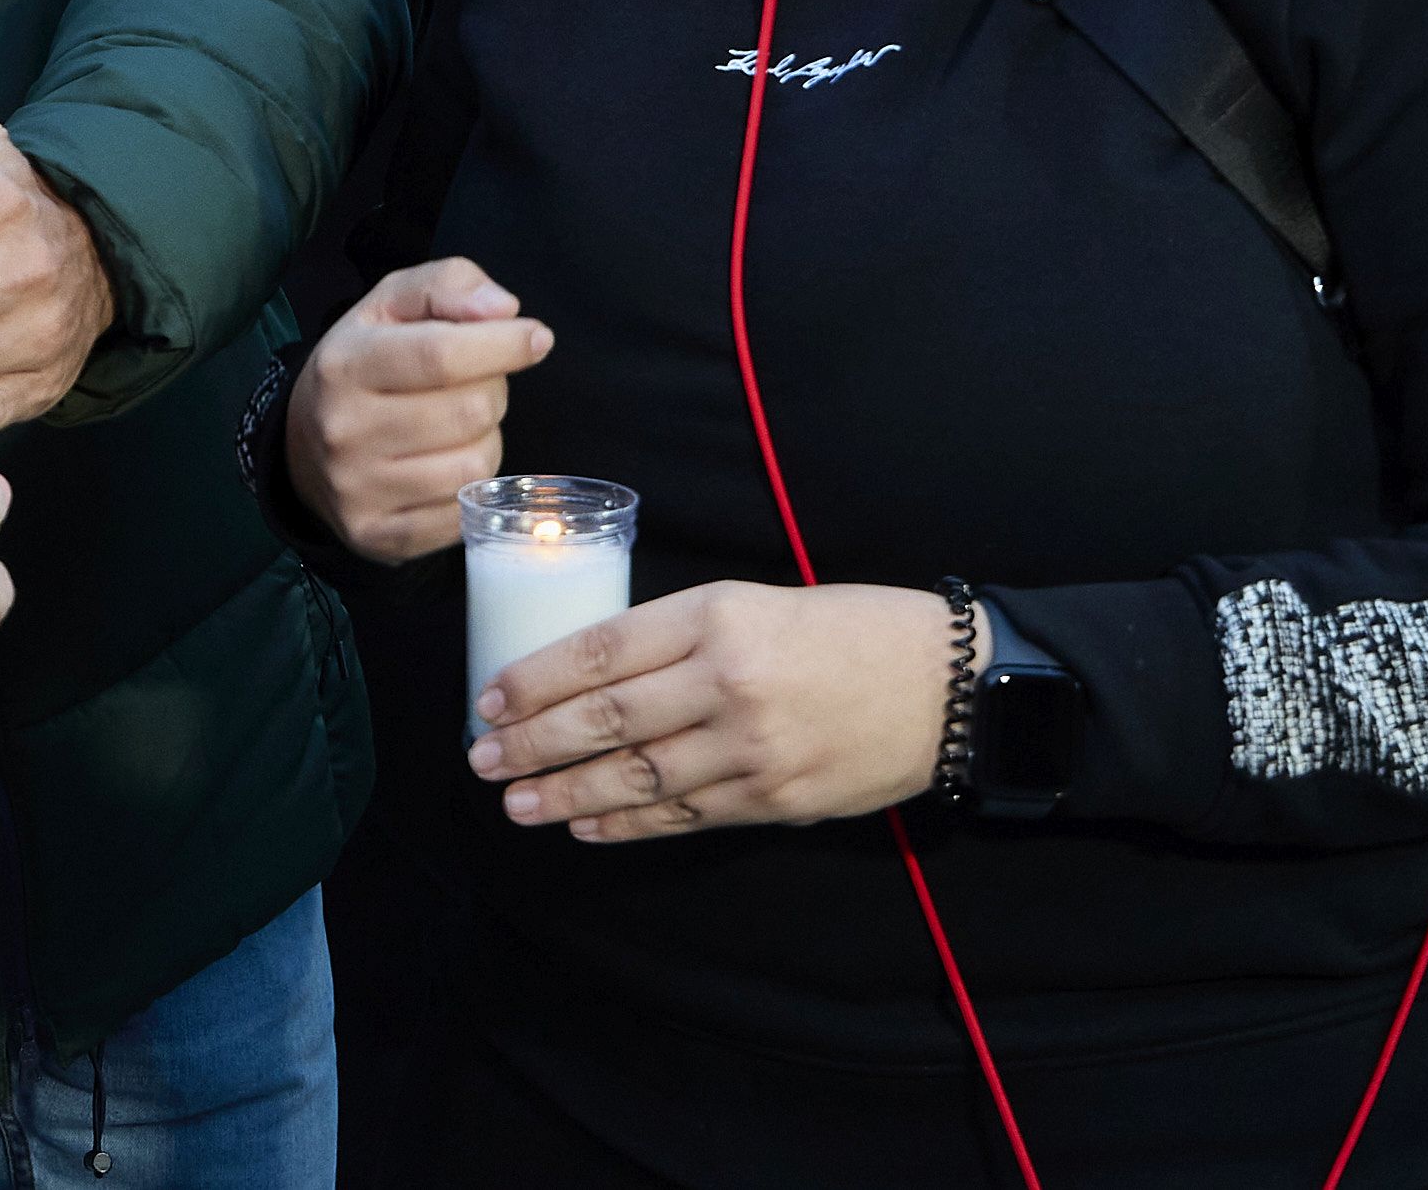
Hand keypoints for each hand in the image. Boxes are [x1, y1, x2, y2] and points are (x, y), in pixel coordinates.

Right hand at [285, 259, 550, 562]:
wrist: (301, 446)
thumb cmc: (363, 363)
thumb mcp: (391, 304)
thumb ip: (448, 286)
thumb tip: (503, 310)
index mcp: (344, 364)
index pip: (441, 354)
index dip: (503, 345)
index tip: (537, 337)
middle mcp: (345, 430)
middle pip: (471, 411)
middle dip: (492, 391)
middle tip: (473, 385)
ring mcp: (359, 490)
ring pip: (475, 465)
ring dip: (485, 441)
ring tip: (457, 427)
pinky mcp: (377, 535)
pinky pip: (462, 514)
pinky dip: (469, 488)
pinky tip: (445, 465)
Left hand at [469, 581, 961, 842]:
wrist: (945, 684)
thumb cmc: (843, 629)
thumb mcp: (753, 602)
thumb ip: (677, 637)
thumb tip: (586, 677)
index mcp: (716, 615)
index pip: (599, 651)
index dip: (533, 680)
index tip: (486, 699)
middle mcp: (728, 680)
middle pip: (605, 718)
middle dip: (532, 744)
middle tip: (482, 761)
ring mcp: (752, 747)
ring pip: (637, 776)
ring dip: (567, 794)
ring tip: (518, 804)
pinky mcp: (776, 799)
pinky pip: (684, 816)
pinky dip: (628, 822)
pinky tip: (586, 824)